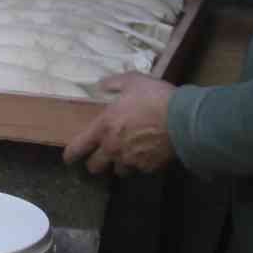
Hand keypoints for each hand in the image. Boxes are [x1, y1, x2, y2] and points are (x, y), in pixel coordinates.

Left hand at [62, 73, 178, 176]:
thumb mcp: (133, 81)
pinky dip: (141, 164)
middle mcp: (113, 148)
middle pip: (95, 167)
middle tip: (100, 158)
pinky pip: (140, 169)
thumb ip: (114, 83)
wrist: (183, 119)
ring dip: (120, 164)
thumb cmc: (154, 98)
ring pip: (118, 171)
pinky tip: (147, 154)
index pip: (78, 148)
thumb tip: (101, 85)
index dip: (71, 155)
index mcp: (104, 128)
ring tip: (126, 156)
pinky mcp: (149, 167)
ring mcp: (131, 160)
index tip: (69, 158)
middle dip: (96, 164)